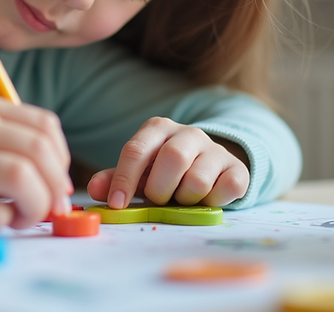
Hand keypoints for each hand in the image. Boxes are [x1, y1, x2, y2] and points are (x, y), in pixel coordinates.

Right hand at [0, 92, 72, 229]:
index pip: (45, 126)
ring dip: (36, 206)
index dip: (62, 159)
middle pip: (39, 151)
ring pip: (22, 177)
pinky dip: (7, 222)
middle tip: (51, 209)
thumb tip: (60, 185)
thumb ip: (14, 145)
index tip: (57, 183)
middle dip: (55, 187)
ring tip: (22, 217)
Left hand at [87, 117, 248, 208]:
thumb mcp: (140, 172)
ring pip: (198, 179)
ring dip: (186, 198)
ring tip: (183, 197)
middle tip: (159, 199)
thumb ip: (116, 179)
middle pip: (173, 158)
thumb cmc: (165, 172)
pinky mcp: (237, 169)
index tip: (117, 204)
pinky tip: (206, 199)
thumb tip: (95, 189)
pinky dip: (212, 201)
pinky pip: (226, 189)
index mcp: (158, 129)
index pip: (136, 150)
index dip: (124, 179)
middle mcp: (188, 133)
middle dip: (160, 188)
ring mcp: (215, 149)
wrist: (210, 167)